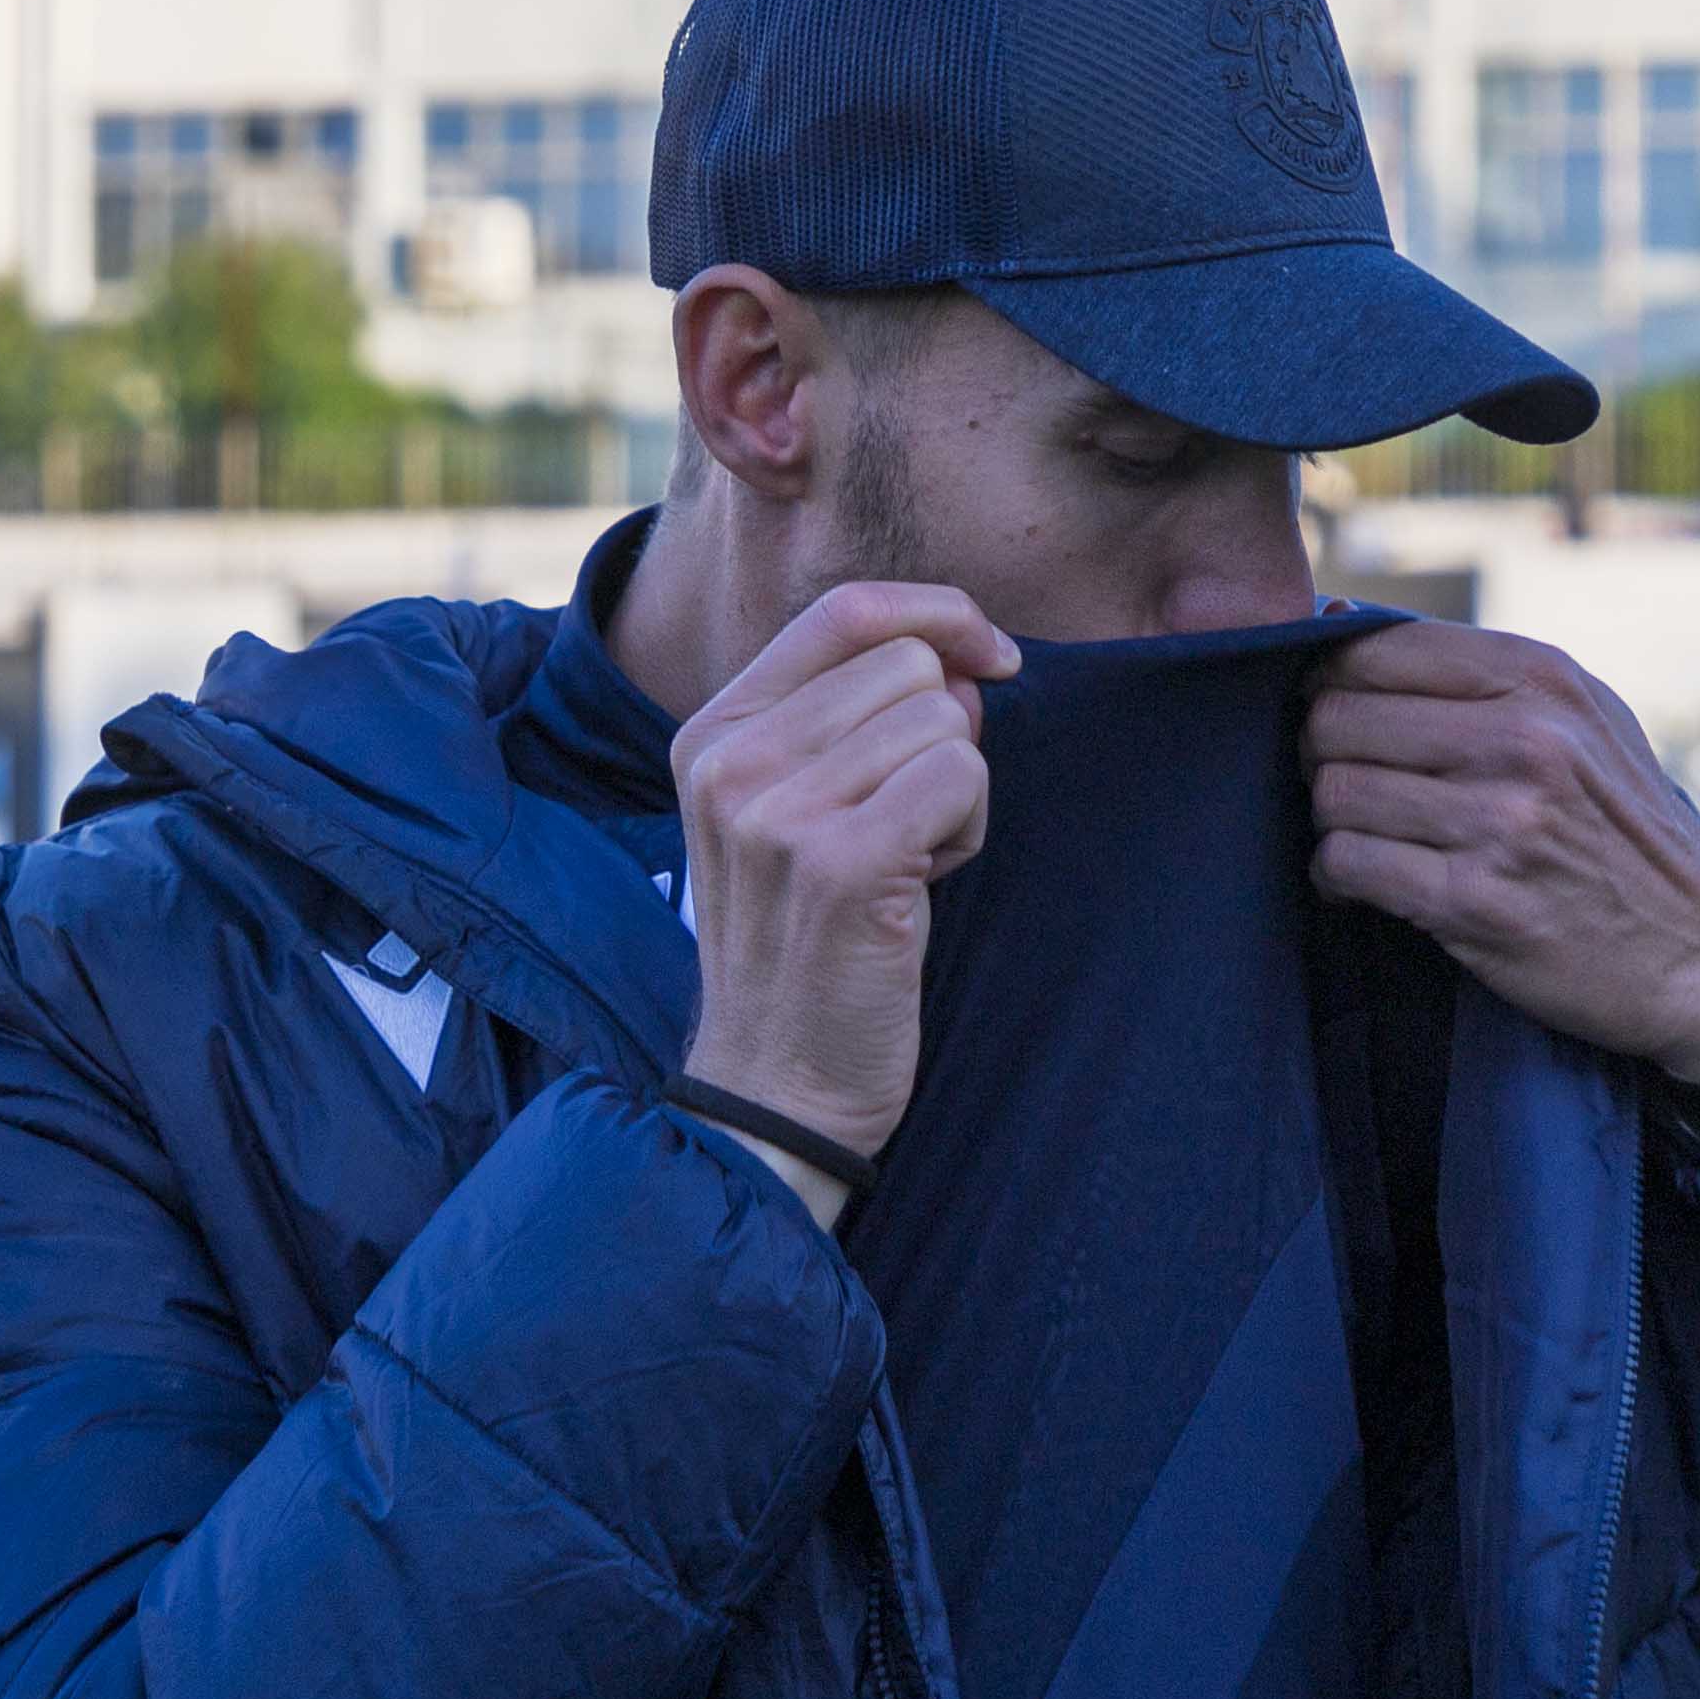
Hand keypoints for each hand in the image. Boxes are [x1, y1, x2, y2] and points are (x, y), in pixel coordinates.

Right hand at [673, 581, 1019, 1192]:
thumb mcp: (790, 810)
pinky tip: (923, 887)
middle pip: (909, 662)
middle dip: (944, 733)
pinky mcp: (841, 862)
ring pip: (944, 718)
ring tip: (905, 863)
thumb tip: (963, 654)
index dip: (940, 615)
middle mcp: (731, 761)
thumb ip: (853, 716)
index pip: (845, 610)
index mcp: (711, 734)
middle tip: (906, 821)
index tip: (989, 661)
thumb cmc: (806, 943)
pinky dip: (967, 829)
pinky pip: (961, 775)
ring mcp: (777, 811)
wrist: (776, 1088)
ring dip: (956, 790)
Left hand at [1306, 617, 1699, 1083]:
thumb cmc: (1624, 827)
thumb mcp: (1586, 721)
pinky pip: (1347, 864)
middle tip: (1347, 778)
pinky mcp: (1474, 902)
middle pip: (1342, 718)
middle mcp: (1523, 741)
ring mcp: (1499, 823)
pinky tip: (1363, 881)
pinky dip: (1336, 875)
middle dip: (1324, 752)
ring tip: (1365, 832)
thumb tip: (1342, 615)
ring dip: (1333, 818)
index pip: (1379, 649)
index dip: (1337, 680)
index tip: (1344, 713)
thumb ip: (1480, 674)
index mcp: (1542, 681)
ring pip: (1336, 792)